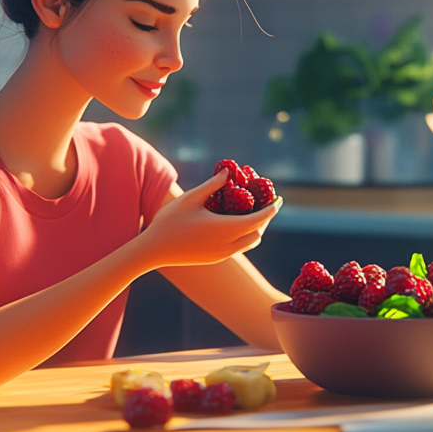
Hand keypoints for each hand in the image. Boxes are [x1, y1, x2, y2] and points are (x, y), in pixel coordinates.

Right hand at [134, 171, 280, 269]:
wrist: (154, 250)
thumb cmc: (170, 221)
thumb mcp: (191, 198)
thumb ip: (212, 185)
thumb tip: (228, 172)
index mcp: (225, 228)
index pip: (259, 219)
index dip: (271, 210)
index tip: (278, 199)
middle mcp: (228, 244)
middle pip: (258, 233)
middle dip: (266, 219)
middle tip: (267, 204)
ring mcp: (223, 254)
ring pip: (250, 243)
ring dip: (256, 229)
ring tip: (254, 213)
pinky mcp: (217, 259)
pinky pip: (239, 248)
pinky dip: (245, 236)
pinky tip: (237, 224)